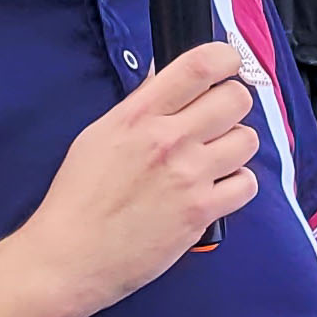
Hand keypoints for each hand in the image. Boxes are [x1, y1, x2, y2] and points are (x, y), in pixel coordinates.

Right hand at [22, 42, 262, 308]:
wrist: (69, 257)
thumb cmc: (78, 199)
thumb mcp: (99, 136)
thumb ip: (140, 107)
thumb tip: (169, 77)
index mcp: (138, 116)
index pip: (200, 65)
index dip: (226, 59)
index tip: (227, 66)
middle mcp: (168, 140)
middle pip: (236, 99)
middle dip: (232, 105)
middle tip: (218, 120)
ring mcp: (188, 176)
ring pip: (247, 140)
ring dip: (235, 146)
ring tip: (213, 159)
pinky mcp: (201, 211)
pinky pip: (247, 184)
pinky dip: (237, 185)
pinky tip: (215, 189)